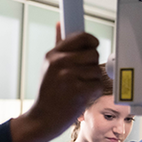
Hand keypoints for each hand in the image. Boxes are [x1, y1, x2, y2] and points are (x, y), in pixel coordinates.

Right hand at [10, 24, 106, 141]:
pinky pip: (98, 85)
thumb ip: (59, 45)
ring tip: (78, 87)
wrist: (43, 117)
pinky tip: (81, 96)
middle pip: (94, 54)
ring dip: (92, 80)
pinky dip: (94, 92)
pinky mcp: (78, 90)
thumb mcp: (49, 66)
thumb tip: (60, 24)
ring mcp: (69, 76)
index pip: (81, 37)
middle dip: (91, 65)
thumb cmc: (49, 92)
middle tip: (81, 76)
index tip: (93, 46)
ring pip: (97, 70)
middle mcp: (60, 62)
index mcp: (53, 54)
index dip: (91, 41)